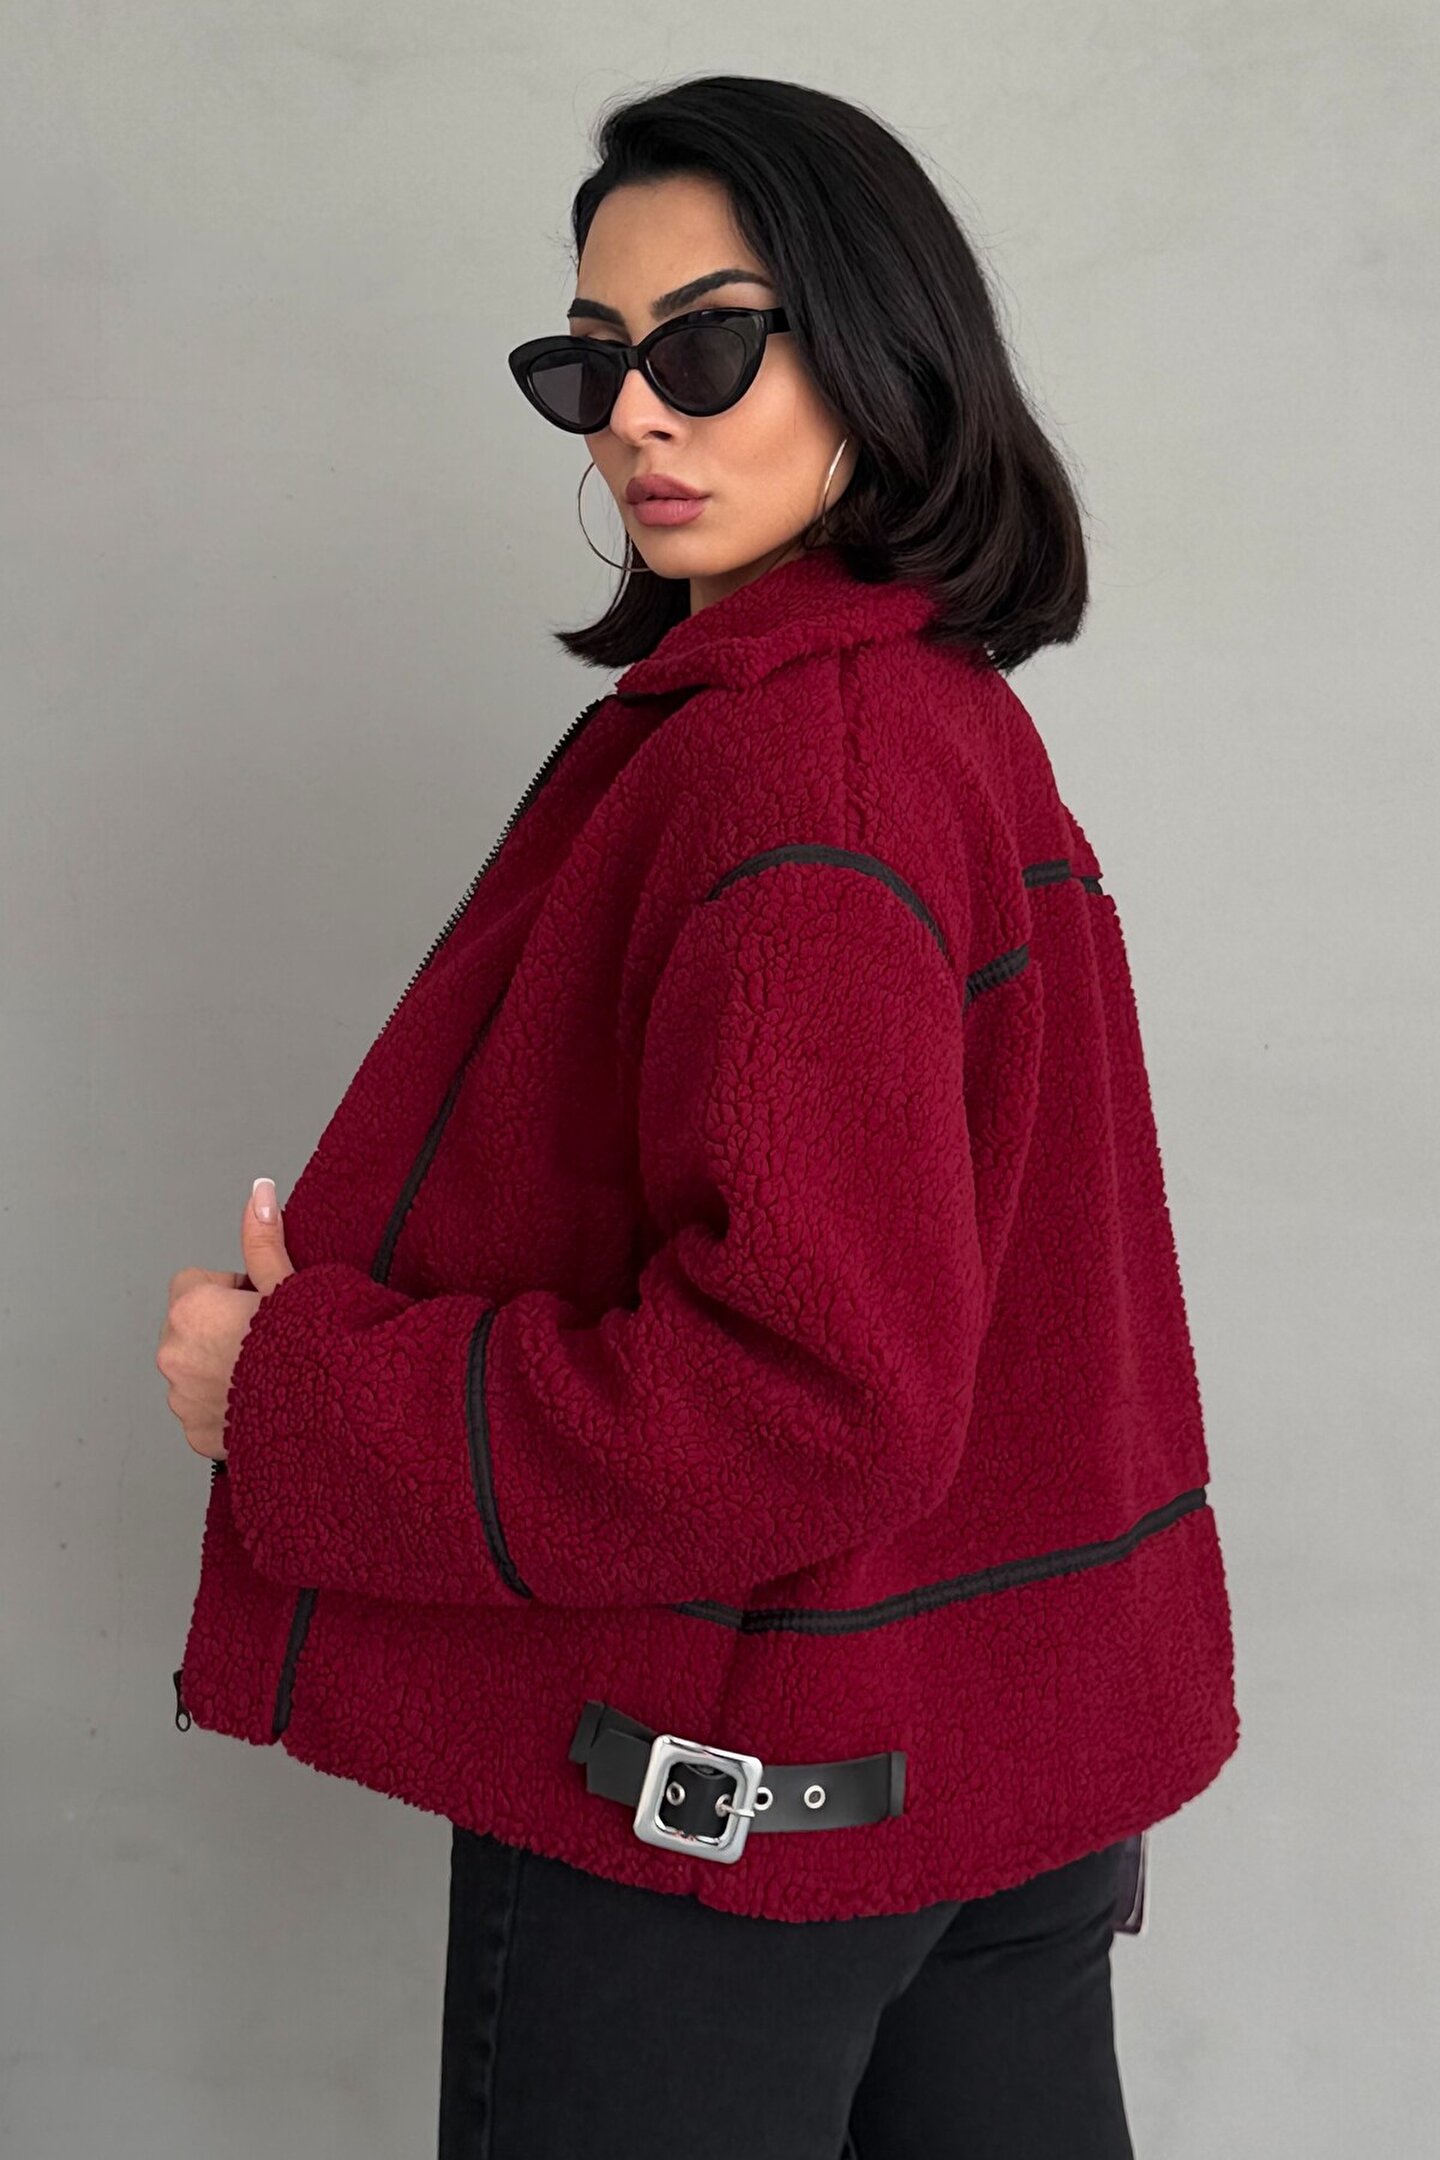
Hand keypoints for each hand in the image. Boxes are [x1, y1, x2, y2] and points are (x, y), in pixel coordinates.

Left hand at [157, 1179, 295, 1462]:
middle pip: (191, 1328)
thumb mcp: (287, 1284)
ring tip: (270, 1373)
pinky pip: (204, 1412)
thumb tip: (258, 1191)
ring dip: (221, 1370)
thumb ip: (263, 1239)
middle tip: (269, 1339)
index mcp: (190, 1309)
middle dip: (220, 1331)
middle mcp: (174, 1353)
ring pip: (196, 1371)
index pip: (193, 1284)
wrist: (327, 1412)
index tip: (260, 1305)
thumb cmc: (307, 1347)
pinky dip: (226, 1409)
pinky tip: (264, 1403)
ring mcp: (181, 1398)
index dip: (229, 1291)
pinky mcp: (195, 1434)